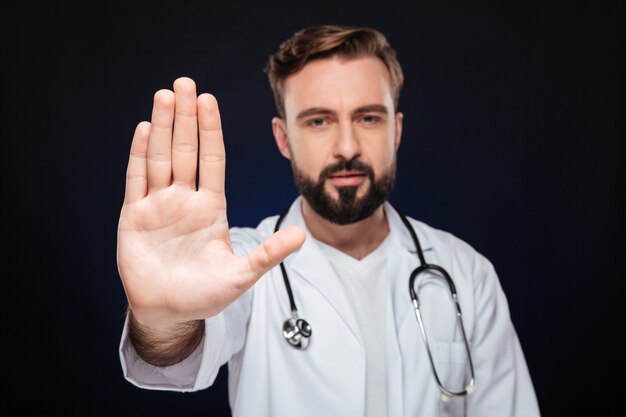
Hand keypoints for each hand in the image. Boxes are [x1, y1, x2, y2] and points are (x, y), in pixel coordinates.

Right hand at [116, 77, 304, 333]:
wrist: (169, 313)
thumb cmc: (205, 295)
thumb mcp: (240, 275)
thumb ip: (268, 254)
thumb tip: (302, 236)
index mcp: (211, 207)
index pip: (212, 160)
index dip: (211, 130)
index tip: (210, 101)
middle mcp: (185, 199)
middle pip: (186, 150)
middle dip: (186, 117)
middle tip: (185, 83)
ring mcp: (159, 205)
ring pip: (161, 157)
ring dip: (163, 127)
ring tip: (165, 95)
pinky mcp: (135, 217)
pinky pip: (137, 180)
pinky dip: (140, 155)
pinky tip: (145, 129)